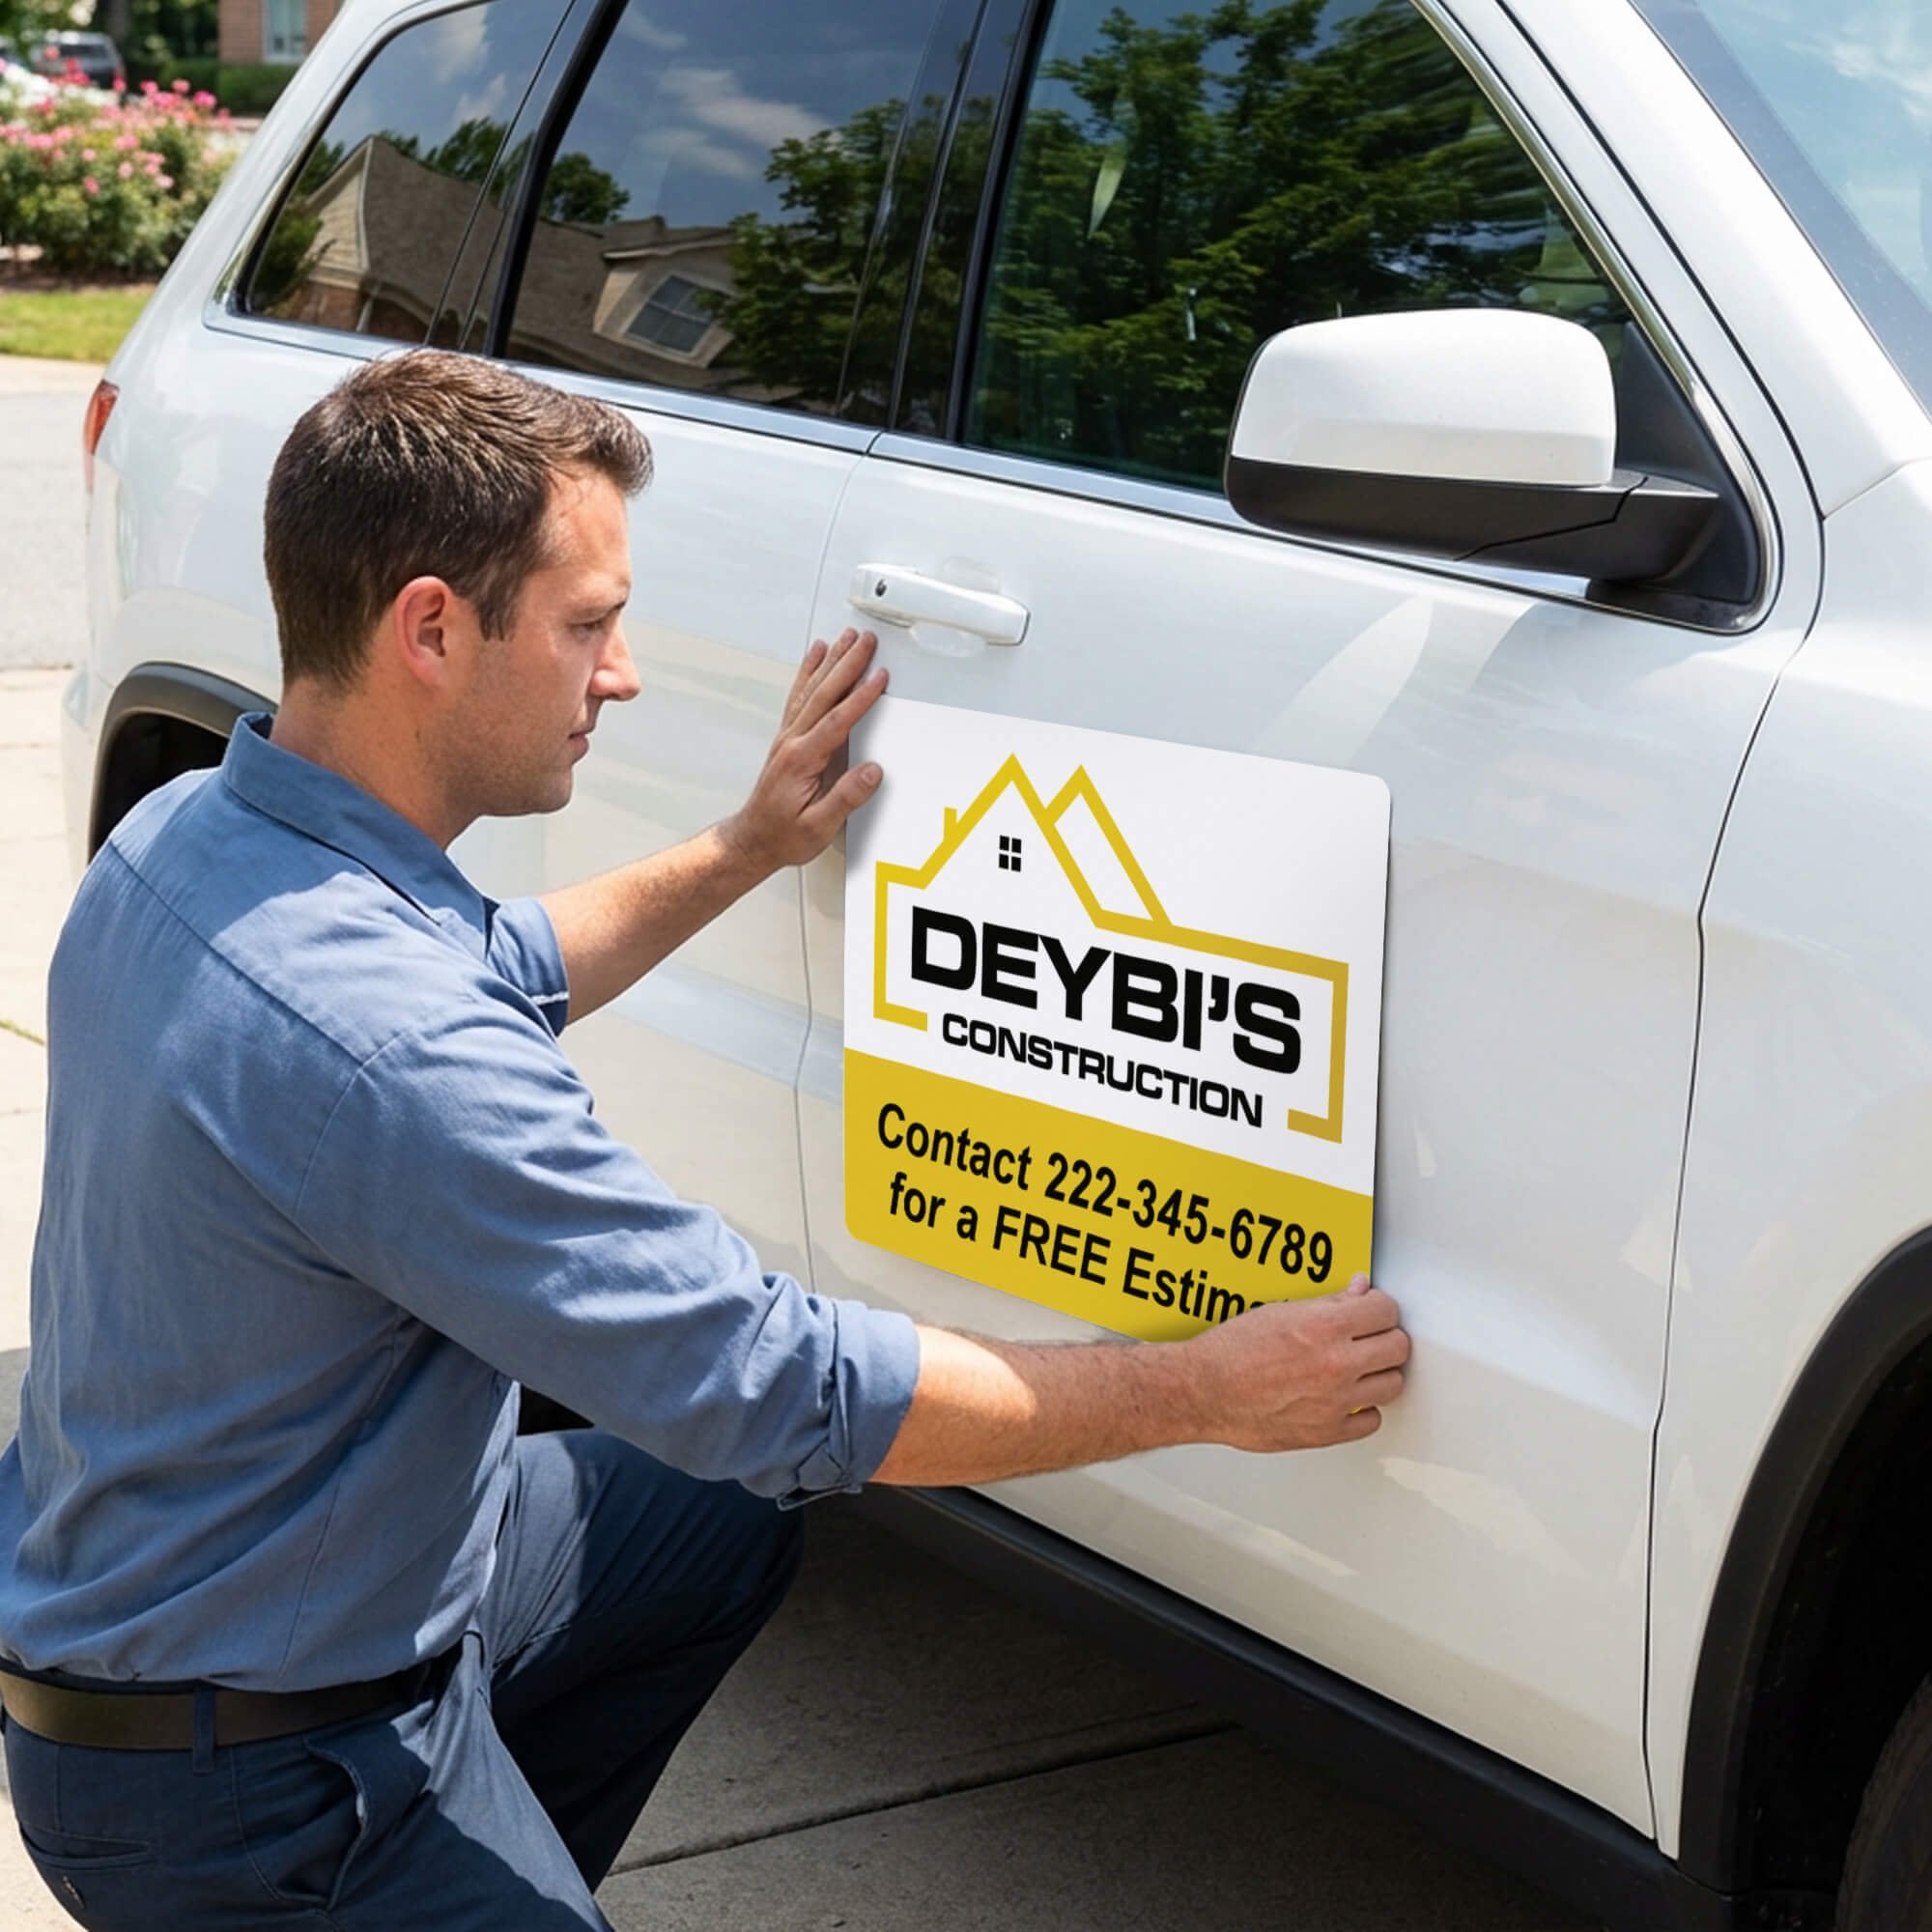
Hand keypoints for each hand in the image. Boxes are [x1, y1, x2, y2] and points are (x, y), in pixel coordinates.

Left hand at [722, 630, 888, 875]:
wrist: (754, 839)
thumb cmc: (783, 834)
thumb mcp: (818, 827)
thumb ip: (846, 798)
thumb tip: (871, 773)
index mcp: (801, 760)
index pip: (836, 721)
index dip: (860, 697)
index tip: (878, 677)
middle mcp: (791, 742)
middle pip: (823, 694)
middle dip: (847, 664)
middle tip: (866, 641)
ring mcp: (787, 737)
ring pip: (811, 689)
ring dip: (831, 661)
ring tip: (846, 639)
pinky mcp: (787, 738)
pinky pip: (799, 696)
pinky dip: (808, 672)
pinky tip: (816, 656)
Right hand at [1184, 1274, 1407, 1449]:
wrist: (1204, 1390)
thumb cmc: (1232, 1351)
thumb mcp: (1280, 1311)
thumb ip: (1328, 1303)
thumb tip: (1358, 1292)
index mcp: (1325, 1328)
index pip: (1385, 1311)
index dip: (1379, 1307)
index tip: (1372, 1311)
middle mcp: (1337, 1364)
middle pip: (1398, 1347)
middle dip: (1385, 1337)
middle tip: (1369, 1337)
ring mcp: (1336, 1401)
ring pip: (1393, 1384)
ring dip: (1379, 1373)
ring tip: (1360, 1367)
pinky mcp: (1328, 1432)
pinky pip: (1372, 1421)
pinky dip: (1364, 1409)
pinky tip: (1348, 1398)